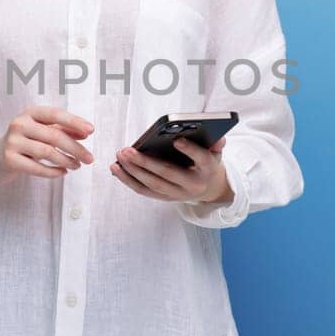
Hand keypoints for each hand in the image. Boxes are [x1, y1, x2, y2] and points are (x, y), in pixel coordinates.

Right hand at [0, 104, 95, 183]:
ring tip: (77, 166)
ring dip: (66, 161)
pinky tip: (62, 172)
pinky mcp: (10, 159)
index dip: (74, 122)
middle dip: (75, 148)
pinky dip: (53, 171)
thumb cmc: (23, 141)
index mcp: (30, 113)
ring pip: (47, 152)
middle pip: (54, 136)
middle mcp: (19, 124)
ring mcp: (13, 142)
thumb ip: (62, 130)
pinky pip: (37, 168)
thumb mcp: (41, 131)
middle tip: (89, 158)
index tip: (91, 131)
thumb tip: (85, 133)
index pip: (55, 114)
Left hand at [111, 136, 231, 204]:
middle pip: (168, 173)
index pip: (201, 159)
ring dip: (133, 172)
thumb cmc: (207, 163)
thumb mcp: (216, 152)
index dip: (190, 150)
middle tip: (127, 151)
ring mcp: (178, 194)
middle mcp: (192, 184)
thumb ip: (216, 143)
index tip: (177, 140)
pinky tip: (117, 170)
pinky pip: (145, 191)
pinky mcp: (166, 198)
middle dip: (146, 162)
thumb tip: (217, 137)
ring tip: (119, 158)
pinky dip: (129, 181)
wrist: (210, 188)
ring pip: (152, 184)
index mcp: (208, 168)